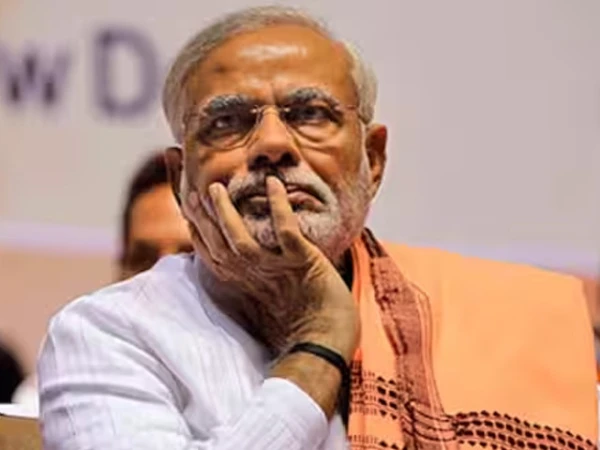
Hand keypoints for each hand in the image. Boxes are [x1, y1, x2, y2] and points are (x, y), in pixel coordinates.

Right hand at [184, 176, 358, 357]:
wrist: (326, 347)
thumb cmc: (299, 329)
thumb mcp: (266, 308)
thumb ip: (252, 289)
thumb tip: (241, 274)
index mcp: (243, 287)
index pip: (212, 255)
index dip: (197, 232)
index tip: (189, 210)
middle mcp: (253, 277)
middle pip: (218, 244)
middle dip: (202, 218)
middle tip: (193, 191)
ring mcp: (276, 269)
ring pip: (241, 237)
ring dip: (226, 212)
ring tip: (217, 187)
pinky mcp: (302, 262)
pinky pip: (285, 230)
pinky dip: (278, 206)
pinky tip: (273, 183)